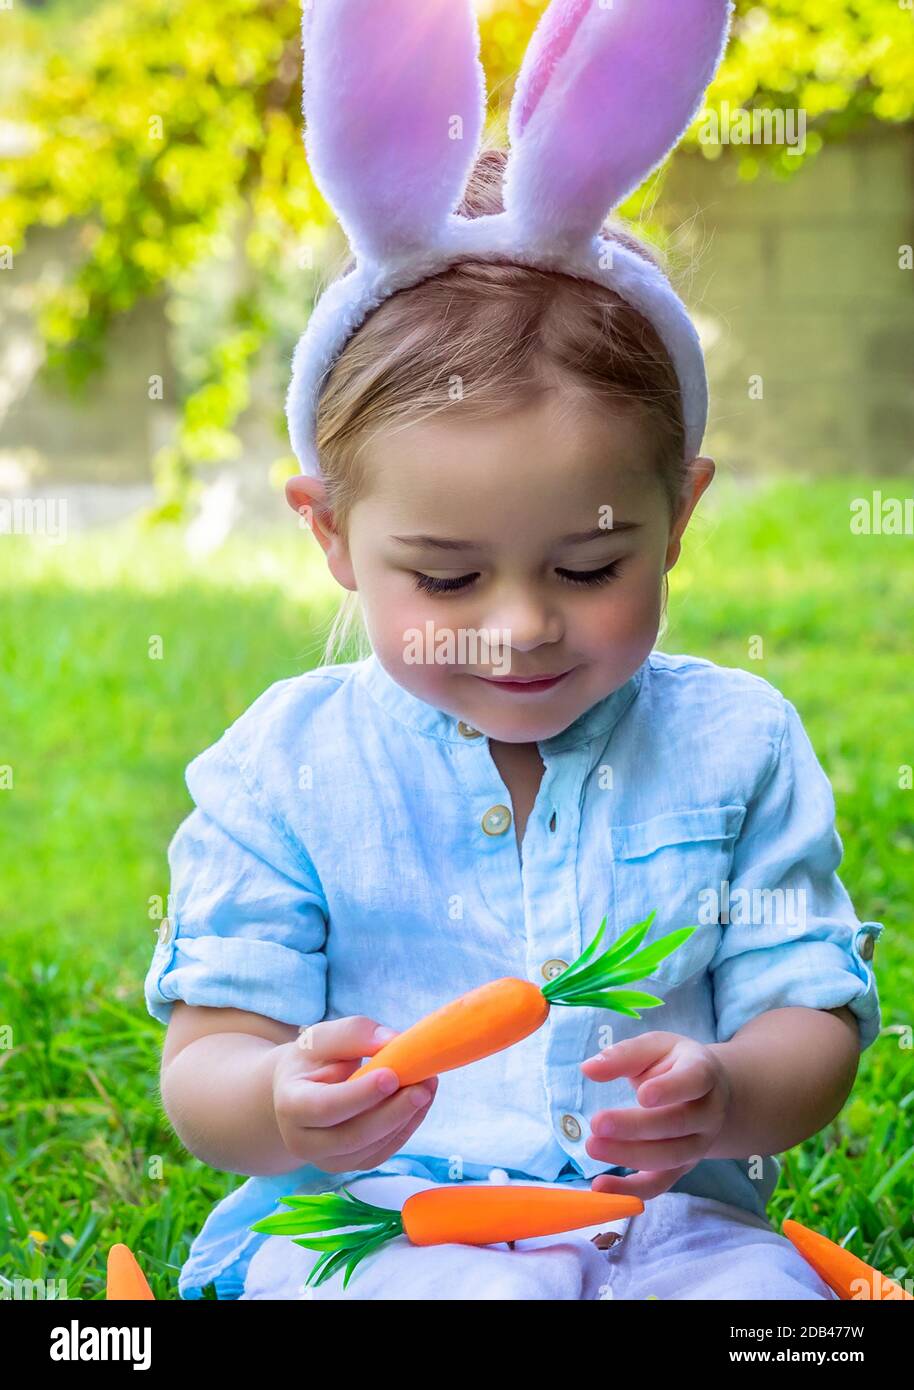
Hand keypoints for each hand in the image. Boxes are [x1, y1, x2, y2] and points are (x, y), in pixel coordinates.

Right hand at [271, 1015, 437, 1172]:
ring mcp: (328, 1159)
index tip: (391, 1076)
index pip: (325, 1107)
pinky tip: (421, 1101)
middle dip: (393, 1111)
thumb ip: (352, 1034)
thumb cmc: (311, 1061)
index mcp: (290, 1105)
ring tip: (428, 1085)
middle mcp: (304, 1141)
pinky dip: (406, 1127)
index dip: (359, 1095)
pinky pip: (383, 1151)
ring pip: (372, 1148)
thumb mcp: (321, 1038)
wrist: (299, 1092)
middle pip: (353, 1136)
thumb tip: (390, 1040)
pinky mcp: (351, 1164)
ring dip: (406, 1118)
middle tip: (424, 1084)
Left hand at [579, 1031, 730, 1199]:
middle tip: (597, 1123)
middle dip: (635, 1128)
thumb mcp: (654, 1047)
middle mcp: (708, 1112)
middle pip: (677, 1124)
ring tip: (593, 1147)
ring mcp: (699, 1144)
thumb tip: (589, 1069)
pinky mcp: (683, 1167)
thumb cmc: (674, 1063)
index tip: (640, 1094)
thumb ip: (624, 1055)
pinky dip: (631, 1189)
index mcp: (702, 1073)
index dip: (670, 1090)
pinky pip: (660, 1183)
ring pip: (669, 1157)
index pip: (693, 1081)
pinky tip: (600, 1186)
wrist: (707, 1092)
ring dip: (629, 1155)